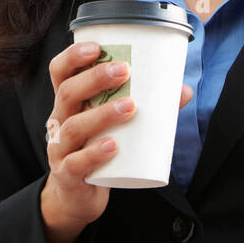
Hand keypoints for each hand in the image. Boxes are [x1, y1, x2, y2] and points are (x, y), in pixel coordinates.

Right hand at [41, 41, 193, 235]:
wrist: (76, 195)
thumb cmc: (95, 148)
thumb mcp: (113, 125)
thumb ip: (147, 108)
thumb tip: (184, 90)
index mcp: (68, 103)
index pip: (60, 72)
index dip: (73, 56)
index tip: (97, 47)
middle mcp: (59, 121)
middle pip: (67, 93)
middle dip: (95, 78)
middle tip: (125, 71)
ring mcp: (60, 148)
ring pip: (74, 126)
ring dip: (102, 114)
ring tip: (130, 106)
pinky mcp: (68, 175)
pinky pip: (77, 162)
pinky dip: (95, 153)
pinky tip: (113, 146)